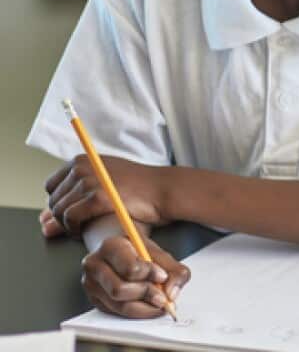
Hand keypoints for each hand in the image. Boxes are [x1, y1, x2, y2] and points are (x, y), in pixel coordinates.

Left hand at [44, 155, 171, 237]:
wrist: (163, 190)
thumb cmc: (138, 189)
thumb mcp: (103, 186)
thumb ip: (73, 199)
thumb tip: (42, 222)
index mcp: (82, 159)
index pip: (52, 185)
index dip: (61, 202)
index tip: (74, 212)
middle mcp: (83, 166)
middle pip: (53, 200)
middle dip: (62, 217)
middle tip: (79, 226)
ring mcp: (90, 180)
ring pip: (59, 211)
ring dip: (67, 225)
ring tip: (82, 230)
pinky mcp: (98, 197)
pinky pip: (71, 218)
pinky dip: (74, 229)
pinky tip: (84, 232)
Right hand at [82, 235, 189, 318]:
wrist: (122, 252)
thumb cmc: (140, 253)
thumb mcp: (160, 254)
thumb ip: (174, 270)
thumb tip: (171, 294)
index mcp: (111, 246)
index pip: (130, 268)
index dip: (150, 275)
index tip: (162, 277)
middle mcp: (95, 264)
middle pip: (119, 289)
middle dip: (146, 294)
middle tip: (163, 297)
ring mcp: (91, 284)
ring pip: (118, 304)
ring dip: (144, 307)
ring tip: (158, 302)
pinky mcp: (94, 299)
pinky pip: (116, 313)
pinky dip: (136, 312)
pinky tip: (147, 306)